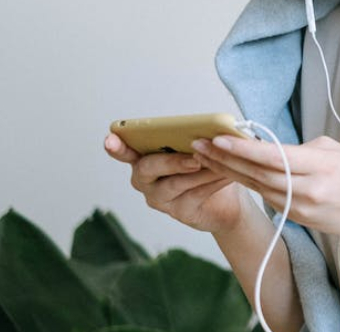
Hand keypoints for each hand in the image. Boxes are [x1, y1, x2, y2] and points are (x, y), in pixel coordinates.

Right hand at [104, 132, 248, 233]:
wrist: (229, 199)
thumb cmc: (209, 166)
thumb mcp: (201, 147)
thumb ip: (195, 137)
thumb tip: (209, 128)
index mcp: (145, 157)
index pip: (125, 151)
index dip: (117, 146)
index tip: (110, 139)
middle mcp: (145, 179)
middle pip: (148, 168)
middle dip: (171, 161)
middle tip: (195, 157)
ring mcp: (159, 198)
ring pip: (175, 183)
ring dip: (200, 171)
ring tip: (220, 163)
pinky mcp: (179, 212)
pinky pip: (195, 195)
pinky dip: (213, 182)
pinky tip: (227, 175)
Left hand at [191, 135, 339, 240]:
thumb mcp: (337, 151)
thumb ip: (302, 149)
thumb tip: (272, 147)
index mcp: (321, 168)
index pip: (274, 157)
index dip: (244, 148)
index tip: (220, 138)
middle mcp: (307, 190)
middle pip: (257, 173)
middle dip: (224, 158)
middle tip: (198, 143)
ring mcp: (299, 207)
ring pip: (255, 186)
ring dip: (227, 170)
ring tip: (204, 155)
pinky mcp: (294, 217)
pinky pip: (265, 196)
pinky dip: (245, 182)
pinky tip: (228, 170)